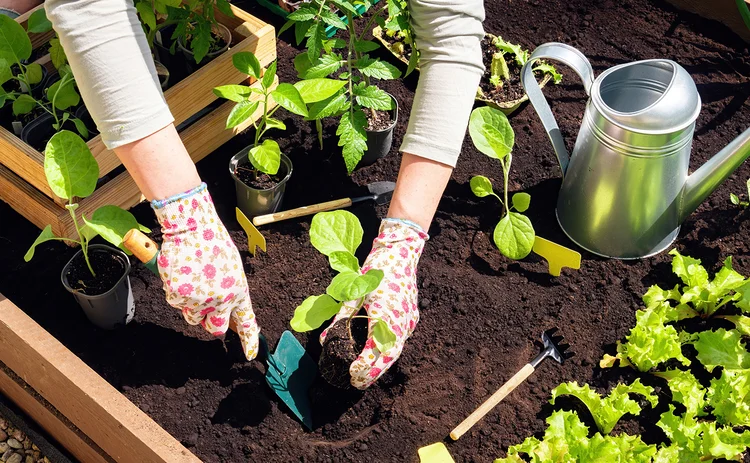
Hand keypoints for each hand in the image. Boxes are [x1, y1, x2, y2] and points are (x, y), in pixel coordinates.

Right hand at [152, 183, 259, 359]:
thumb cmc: (212, 245)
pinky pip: (177, 305)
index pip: (247, 322)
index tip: (250, 355)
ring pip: (193, 317)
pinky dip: (177, 294)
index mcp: (239, 291)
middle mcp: (221, 300)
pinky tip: (182, 276)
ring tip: (194, 281)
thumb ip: (231, 291)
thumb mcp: (232, 269)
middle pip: (216, 328)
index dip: (248, 341)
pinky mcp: (179, 296)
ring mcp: (199, 300)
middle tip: (207, 307)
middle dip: (211, 323)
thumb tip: (228, 312)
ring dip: (193, 307)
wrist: (191, 228)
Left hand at [320, 219, 428, 388]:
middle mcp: (400, 320)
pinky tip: (379, 357)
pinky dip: (389, 352)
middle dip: (373, 372)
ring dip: (382, 364)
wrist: (401, 251)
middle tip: (357, 384)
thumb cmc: (374, 270)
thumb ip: (340, 317)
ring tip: (367, 376)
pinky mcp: (412, 315)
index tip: (352, 374)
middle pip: (389, 355)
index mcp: (384, 314)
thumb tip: (325, 341)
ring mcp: (409, 318)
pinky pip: (401, 339)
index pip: (375, 348)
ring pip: (397, 349)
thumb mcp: (353, 292)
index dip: (365, 365)